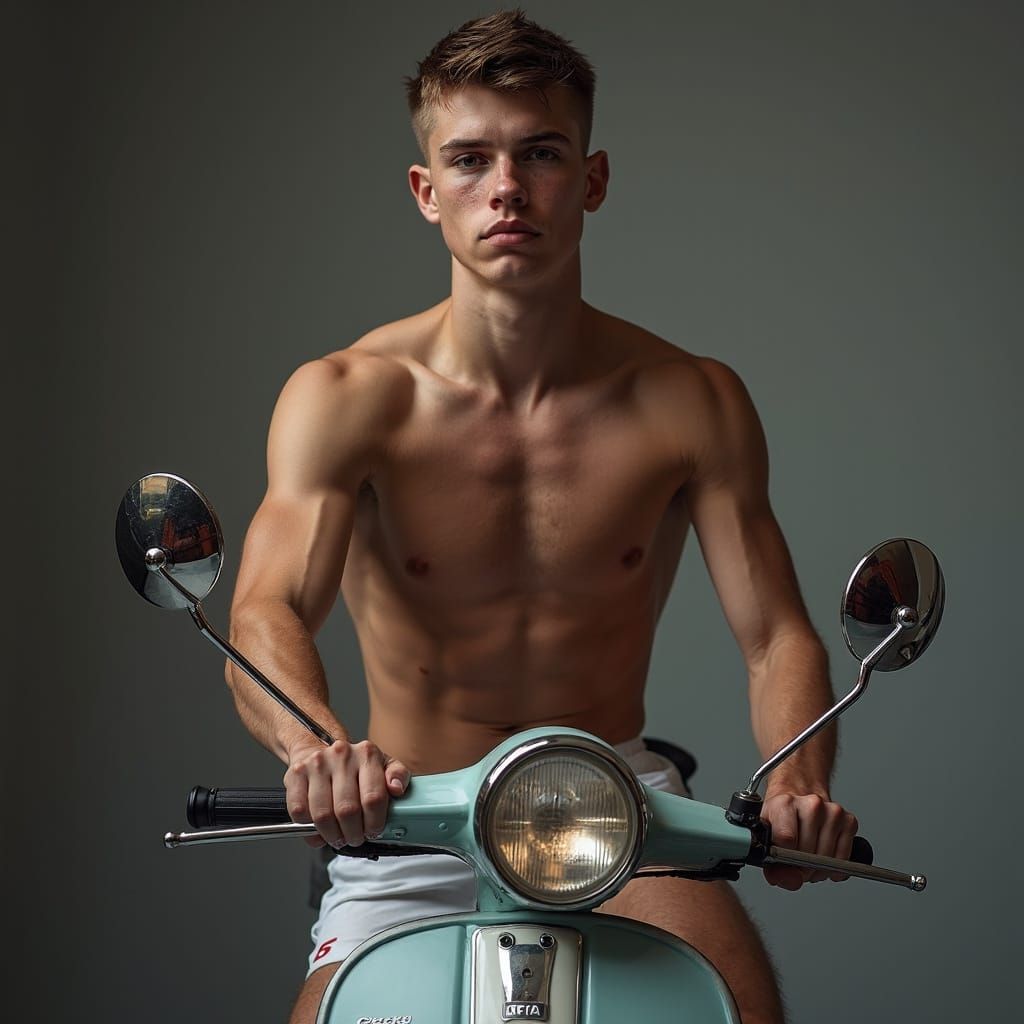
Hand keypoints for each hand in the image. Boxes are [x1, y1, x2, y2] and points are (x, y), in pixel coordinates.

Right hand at [283, 737, 410, 848]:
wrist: (318, 746)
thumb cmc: (353, 765)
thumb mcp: (383, 765)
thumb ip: (397, 776)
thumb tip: (397, 789)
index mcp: (367, 753)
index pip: (374, 798)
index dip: (374, 823)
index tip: (373, 831)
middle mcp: (341, 755)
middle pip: (347, 810)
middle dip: (353, 833)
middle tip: (355, 838)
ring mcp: (316, 764)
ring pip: (323, 814)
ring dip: (332, 834)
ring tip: (338, 836)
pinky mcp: (295, 774)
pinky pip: (299, 811)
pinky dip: (308, 827)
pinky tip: (319, 827)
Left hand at [760, 791, 858, 890]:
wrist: (798, 795)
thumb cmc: (782, 817)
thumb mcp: (767, 837)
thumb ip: (773, 866)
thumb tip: (791, 879)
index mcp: (784, 803)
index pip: (787, 840)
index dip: (785, 860)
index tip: (784, 861)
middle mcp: (811, 804)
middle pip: (808, 854)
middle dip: (802, 868)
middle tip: (796, 862)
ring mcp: (833, 811)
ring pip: (827, 859)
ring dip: (819, 869)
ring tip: (809, 858)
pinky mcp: (849, 820)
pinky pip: (844, 859)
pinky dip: (835, 866)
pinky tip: (824, 856)